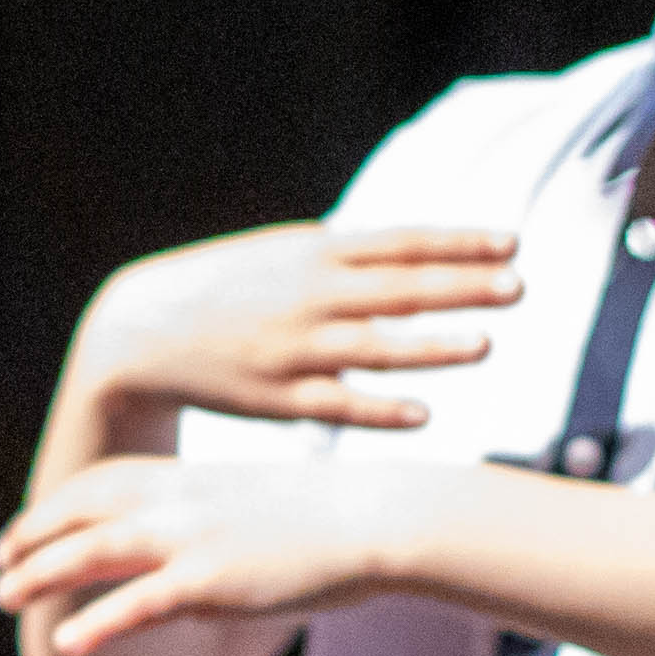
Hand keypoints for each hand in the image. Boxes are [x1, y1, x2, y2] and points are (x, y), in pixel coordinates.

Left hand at [0, 446, 430, 655]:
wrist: (383, 517)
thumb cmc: (331, 520)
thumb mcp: (254, 510)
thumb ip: (210, 530)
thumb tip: (187, 572)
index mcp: (191, 481)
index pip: (102, 484)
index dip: (55, 506)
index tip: (22, 529)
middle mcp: (180, 503)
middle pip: (82, 511)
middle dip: (32, 536)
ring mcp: (193, 538)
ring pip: (93, 551)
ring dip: (40, 574)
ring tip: (3, 597)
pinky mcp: (213, 579)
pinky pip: (139, 602)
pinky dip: (98, 622)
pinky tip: (68, 643)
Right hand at [85, 225, 523, 436]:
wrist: (137, 332)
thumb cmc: (223, 289)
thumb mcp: (280, 253)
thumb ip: (345, 255)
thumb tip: (416, 253)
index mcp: (312, 251)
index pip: (402, 242)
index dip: (460, 242)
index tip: (512, 243)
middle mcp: (308, 296)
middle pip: (401, 290)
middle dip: (463, 288)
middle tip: (517, 289)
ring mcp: (292, 348)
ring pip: (376, 347)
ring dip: (434, 348)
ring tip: (486, 346)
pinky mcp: (276, 398)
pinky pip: (339, 405)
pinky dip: (381, 409)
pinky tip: (424, 413)